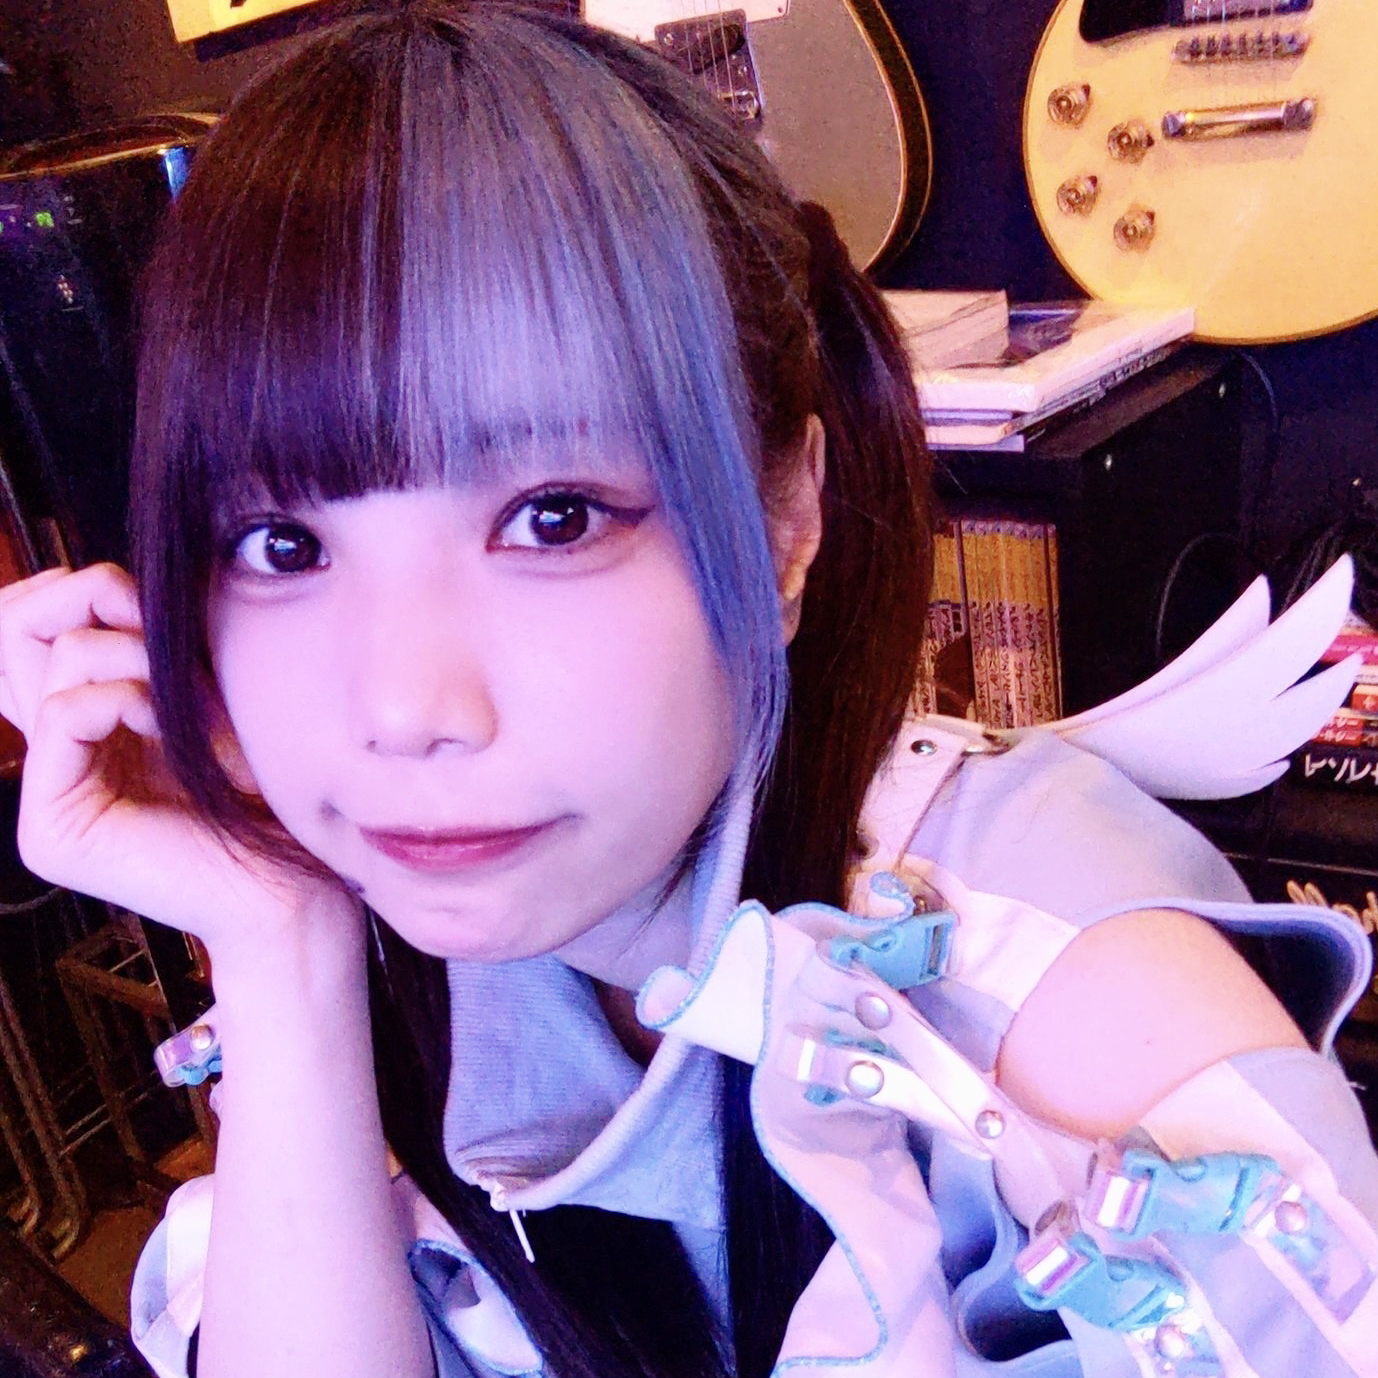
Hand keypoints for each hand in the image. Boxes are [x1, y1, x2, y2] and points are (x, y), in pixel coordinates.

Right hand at [0, 564, 356, 955]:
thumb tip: (106, 582)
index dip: (76, 587)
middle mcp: (54, 755)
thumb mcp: (209, 696)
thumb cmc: (271, 793)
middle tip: (157, 623)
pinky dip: (127, 698)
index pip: (26, 621)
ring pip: (53, 660)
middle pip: (16, 625)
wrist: (295, 889)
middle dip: (93, 596)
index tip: (149, 601)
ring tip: (195, 701)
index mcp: (86, 723)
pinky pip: (65, 712)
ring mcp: (46, 795)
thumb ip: (152, 648)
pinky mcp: (54, 829)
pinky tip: (174, 728)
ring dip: (137, 656)